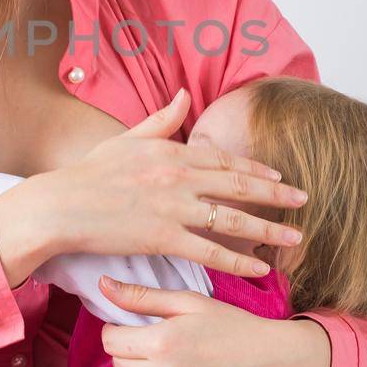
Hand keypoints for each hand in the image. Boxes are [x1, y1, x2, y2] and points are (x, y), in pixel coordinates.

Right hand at [0, 88, 307, 283]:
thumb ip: (161, 120)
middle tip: (305, 200)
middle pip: (239, 187)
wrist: (61, 205)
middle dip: (276, 195)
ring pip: (232, 220)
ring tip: (295, 238)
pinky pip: (209, 252)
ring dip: (268, 229)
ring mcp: (173, 207)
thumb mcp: (126, 139)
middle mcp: (178, 176)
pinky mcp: (163, 237)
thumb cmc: (88, 174)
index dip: (256, 170)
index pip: (224, 160)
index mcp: (171, 151)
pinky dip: (238, 261)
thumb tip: (184, 96)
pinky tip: (260, 269)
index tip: (279, 177)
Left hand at [83, 277, 331, 366]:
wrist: (276, 363)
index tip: (131, 327)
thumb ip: (143, 296)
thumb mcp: (190, 302)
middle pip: (117, 365)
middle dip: (126, 352)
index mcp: (162, 342)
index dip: (117, 329)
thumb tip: (102, 285)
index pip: (112, 339)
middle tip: (148, 345)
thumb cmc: (234, 327)